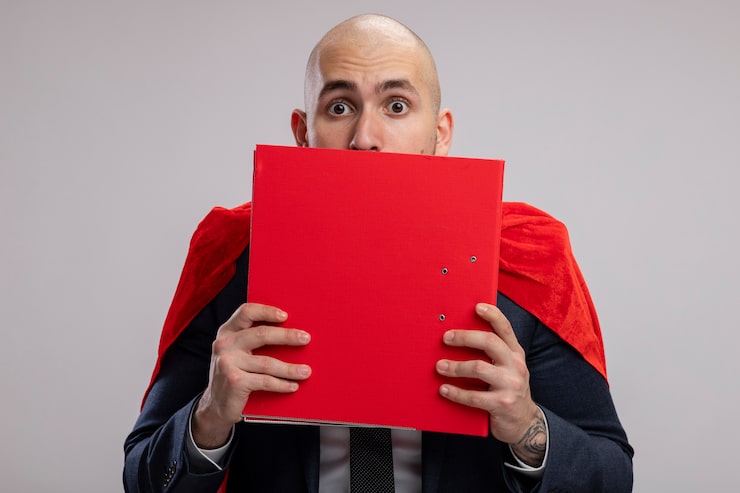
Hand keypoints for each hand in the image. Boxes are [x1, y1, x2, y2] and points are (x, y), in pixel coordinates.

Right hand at [192, 303, 310, 447]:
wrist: (216, 407)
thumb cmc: (235, 375)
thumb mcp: (238, 353)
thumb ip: (254, 341)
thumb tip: (292, 334)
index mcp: (227, 332)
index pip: (246, 312)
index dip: (266, 311)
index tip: (286, 316)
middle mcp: (225, 344)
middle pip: (261, 334)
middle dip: (287, 336)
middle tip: (306, 338)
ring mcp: (227, 363)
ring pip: (267, 362)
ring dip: (290, 368)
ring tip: (306, 371)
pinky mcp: (234, 382)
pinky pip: (265, 381)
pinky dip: (282, 384)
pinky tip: (293, 386)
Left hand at [436, 302, 545, 465]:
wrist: (524, 422)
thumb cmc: (508, 390)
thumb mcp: (507, 368)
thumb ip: (492, 354)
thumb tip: (461, 336)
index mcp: (515, 353)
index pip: (505, 328)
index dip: (492, 315)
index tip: (476, 307)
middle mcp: (516, 366)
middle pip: (490, 342)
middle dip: (465, 337)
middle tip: (446, 338)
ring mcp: (511, 385)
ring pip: (479, 368)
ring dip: (456, 366)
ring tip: (440, 366)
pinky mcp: (502, 404)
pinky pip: (474, 396)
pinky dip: (456, 392)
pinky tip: (444, 389)